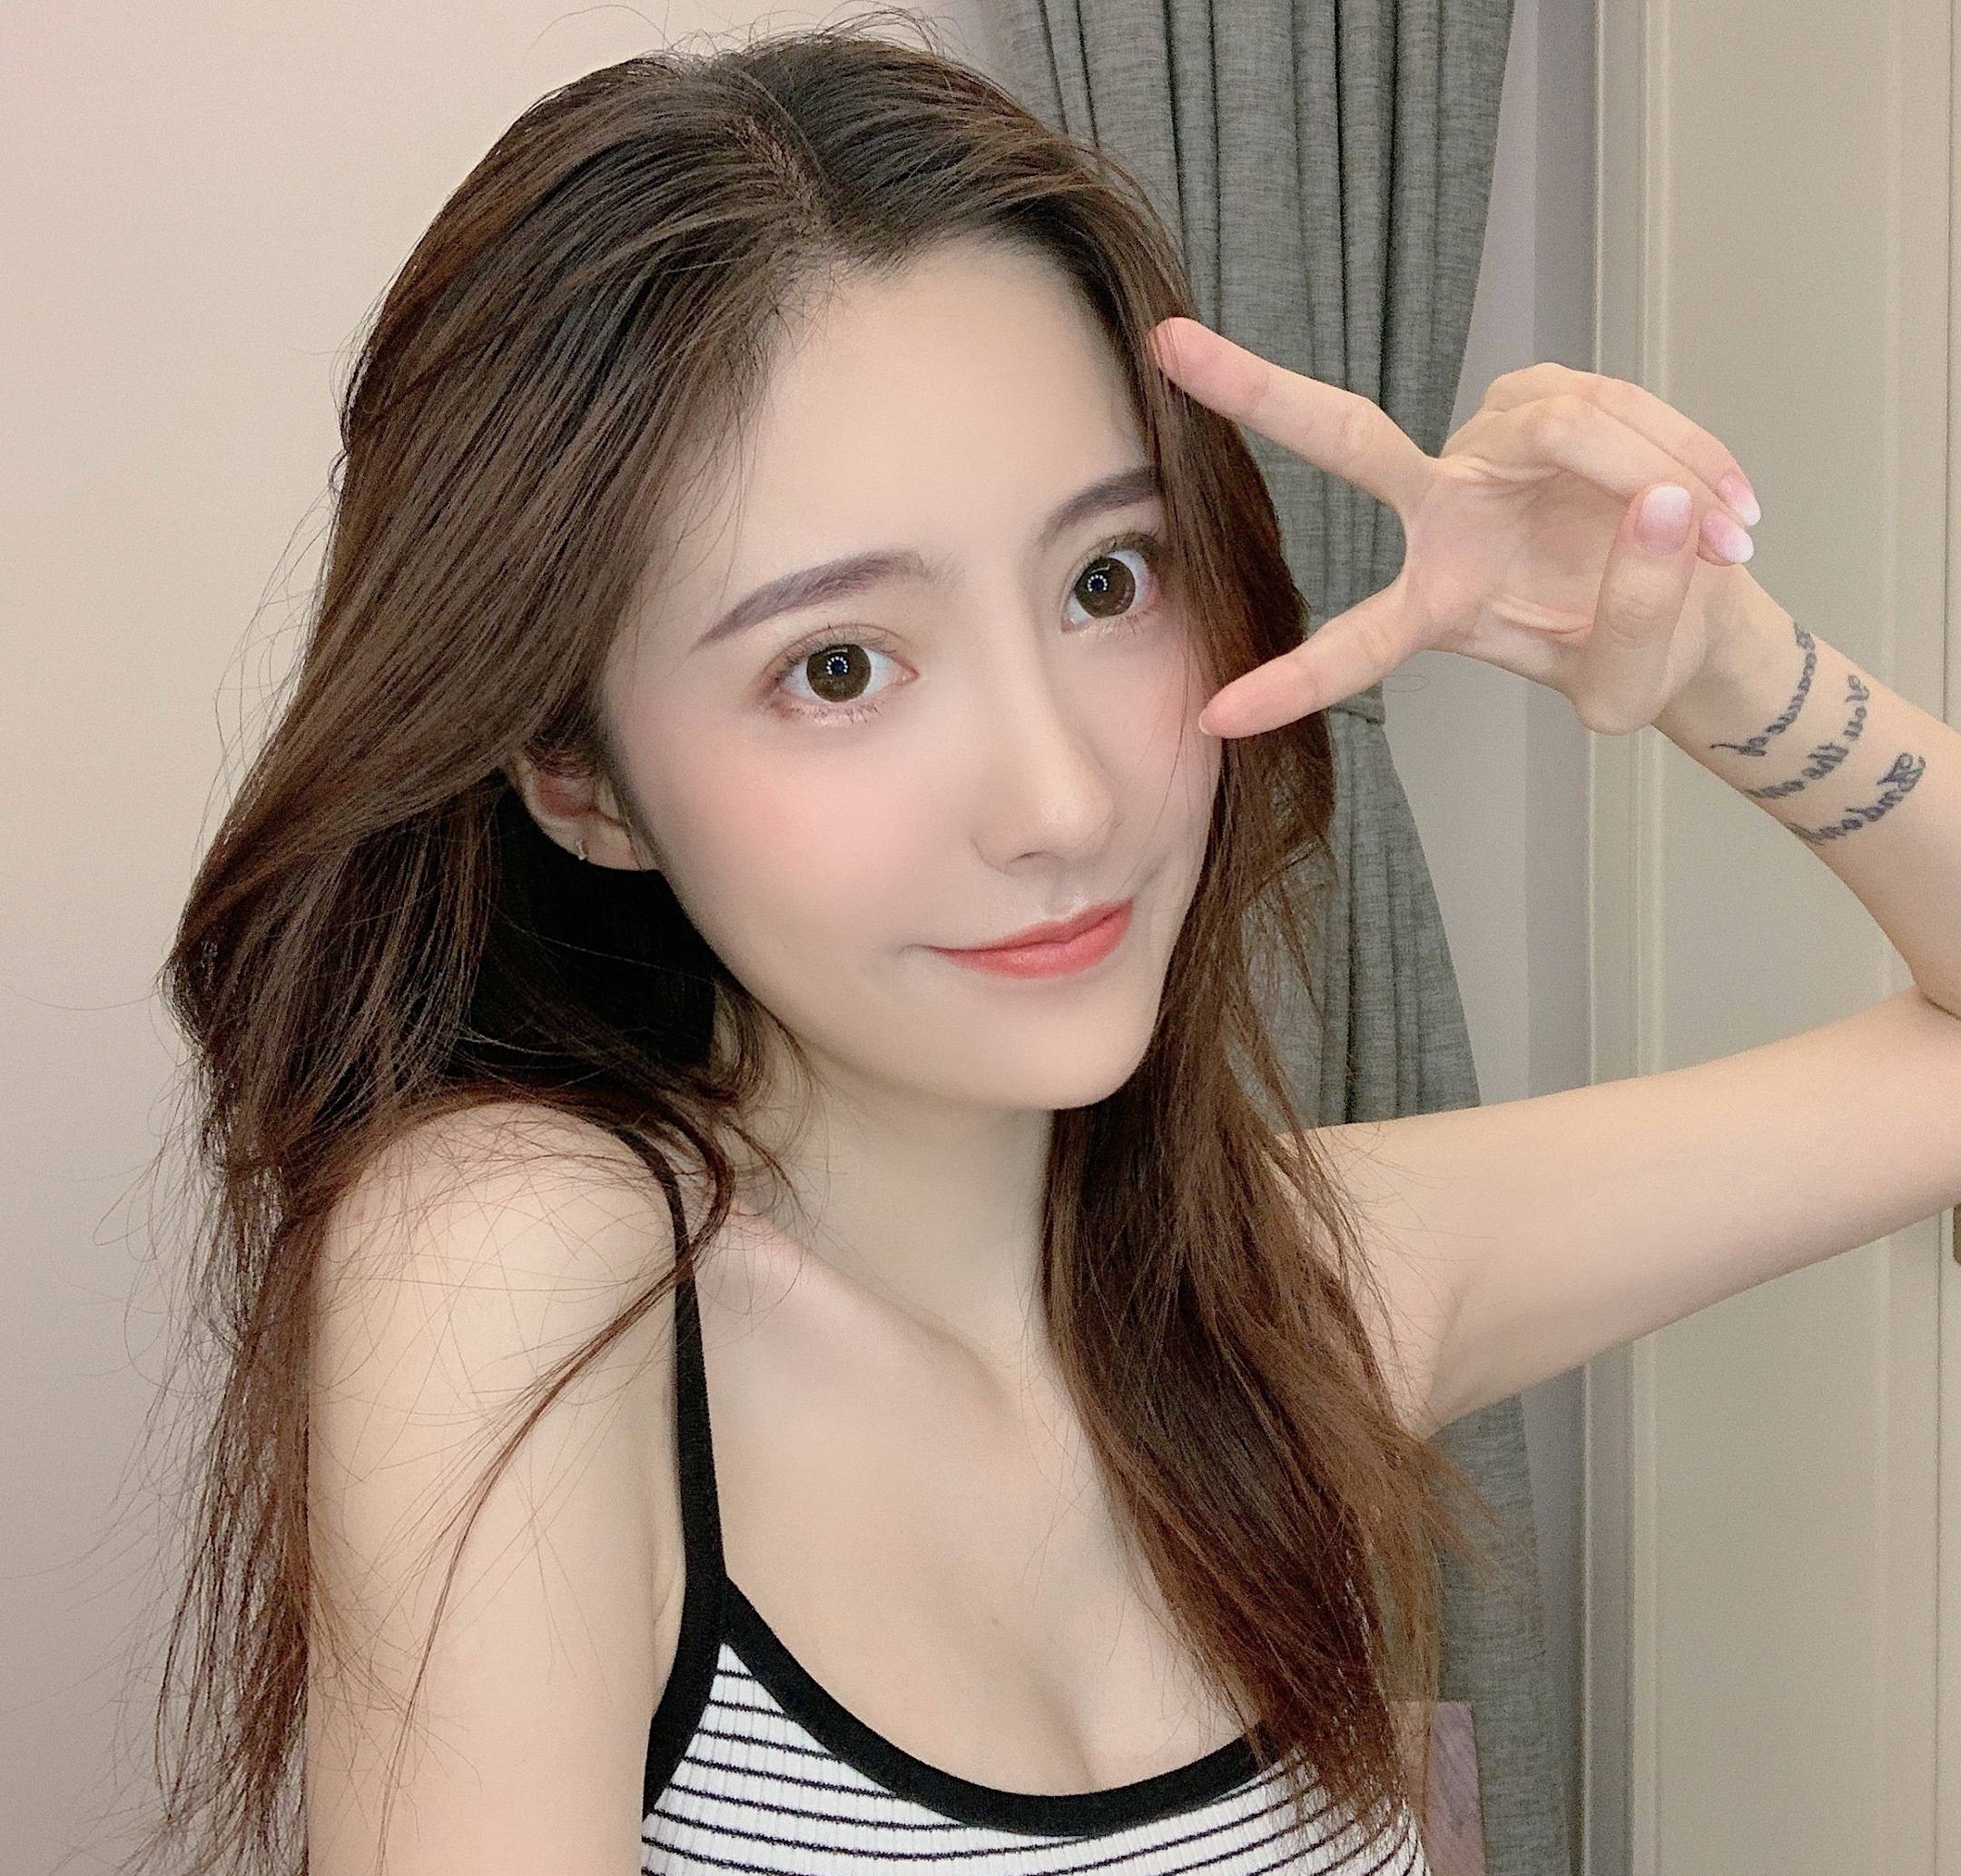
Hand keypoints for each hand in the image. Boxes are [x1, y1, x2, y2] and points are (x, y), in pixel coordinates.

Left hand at [1146, 317, 1762, 738]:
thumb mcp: (1635, 686)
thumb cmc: (1636, 651)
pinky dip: (1690, 458)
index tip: (1215, 719)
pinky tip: (1732, 509)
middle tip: (1168, 346)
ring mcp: (1493, 445)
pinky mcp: (1556, 396)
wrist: (1695, 601)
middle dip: (1257, 390)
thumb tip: (1662, 506)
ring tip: (1734, 538)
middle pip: (1348, 439)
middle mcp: (1443, 510)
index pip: (1353, 644)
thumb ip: (1644, 614)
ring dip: (1660, 477)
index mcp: (1436, 602)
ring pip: (1565, 430)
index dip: (1291, 683)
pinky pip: (1622, 410)